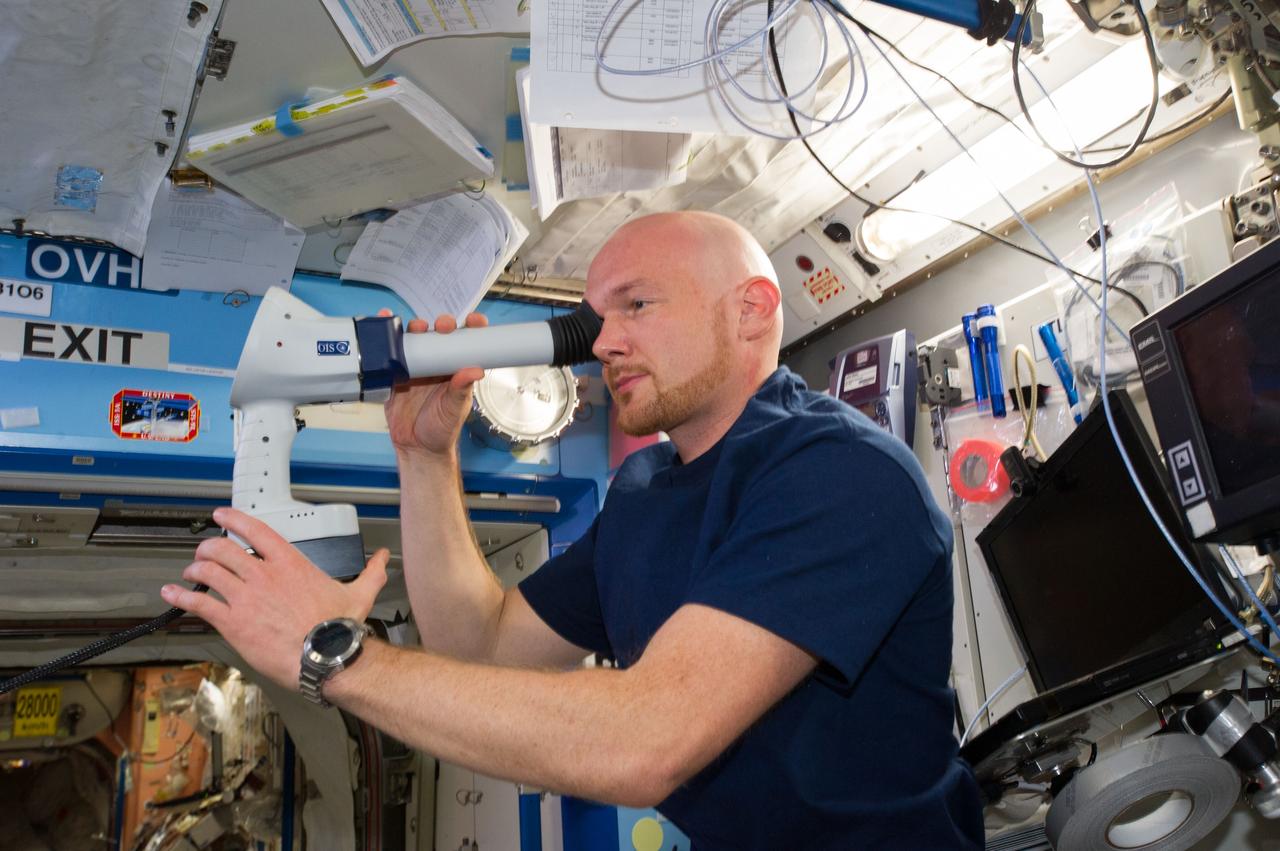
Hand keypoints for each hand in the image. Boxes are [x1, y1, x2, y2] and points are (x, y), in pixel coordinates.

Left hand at [160, 507, 388, 691]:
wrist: (327, 657)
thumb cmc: (340, 630)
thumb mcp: (360, 594)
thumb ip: (371, 572)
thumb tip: (383, 559)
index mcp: (291, 563)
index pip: (256, 530)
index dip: (233, 519)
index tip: (221, 515)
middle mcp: (264, 575)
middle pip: (223, 549)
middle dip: (207, 549)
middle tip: (203, 553)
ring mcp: (246, 597)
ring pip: (207, 572)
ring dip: (193, 571)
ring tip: (188, 574)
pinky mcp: (233, 622)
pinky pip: (198, 603)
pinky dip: (180, 597)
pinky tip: (171, 596)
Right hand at [383, 310, 489, 458]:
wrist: (416, 448)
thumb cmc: (441, 430)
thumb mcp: (454, 409)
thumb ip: (462, 390)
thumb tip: (476, 370)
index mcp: (455, 370)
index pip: (466, 343)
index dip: (471, 328)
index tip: (474, 322)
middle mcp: (436, 364)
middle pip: (439, 335)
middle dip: (441, 325)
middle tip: (441, 326)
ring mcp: (414, 367)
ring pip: (414, 340)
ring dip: (414, 328)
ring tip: (414, 327)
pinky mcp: (394, 374)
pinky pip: (389, 353)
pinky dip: (385, 338)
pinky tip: (383, 323)